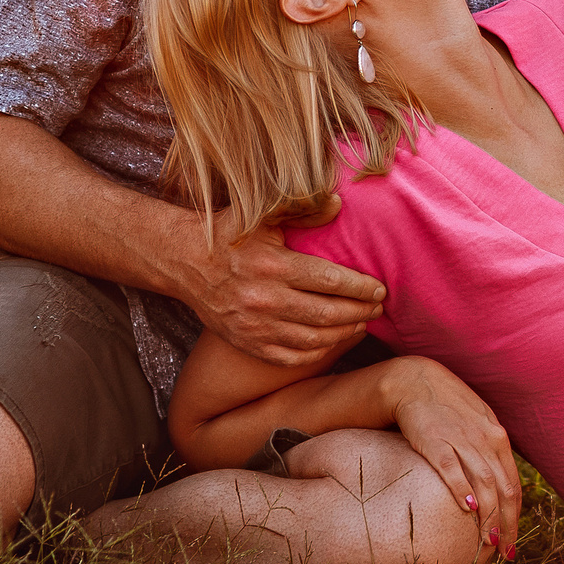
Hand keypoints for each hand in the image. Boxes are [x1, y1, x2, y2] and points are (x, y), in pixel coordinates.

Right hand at [182, 212, 387, 367]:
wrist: (184, 262)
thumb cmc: (228, 233)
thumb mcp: (262, 214)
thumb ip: (302, 210)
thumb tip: (338, 205)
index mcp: (273, 265)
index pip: (330, 281)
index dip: (360, 288)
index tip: (380, 289)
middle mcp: (265, 299)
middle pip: (327, 313)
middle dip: (360, 312)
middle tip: (378, 308)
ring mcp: (255, 326)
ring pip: (313, 340)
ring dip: (344, 334)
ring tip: (363, 324)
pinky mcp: (247, 343)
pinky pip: (290, 357)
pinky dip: (317, 353)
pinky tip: (332, 342)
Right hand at [386, 356, 523, 558]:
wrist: (415, 381)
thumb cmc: (447, 407)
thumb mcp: (477, 426)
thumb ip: (489, 452)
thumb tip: (496, 489)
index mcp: (498, 438)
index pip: (513, 484)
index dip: (515, 516)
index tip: (511, 542)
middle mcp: (486, 439)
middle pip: (503, 489)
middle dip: (506, 524)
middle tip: (503, 551)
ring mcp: (462, 439)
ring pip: (483, 483)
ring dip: (489, 515)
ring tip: (488, 542)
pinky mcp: (436, 440)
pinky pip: (452, 467)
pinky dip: (462, 488)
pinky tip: (467, 509)